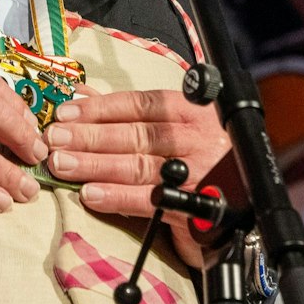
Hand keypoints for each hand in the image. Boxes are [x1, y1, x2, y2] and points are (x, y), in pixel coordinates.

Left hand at [45, 89, 231, 267]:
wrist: (248, 206)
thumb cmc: (206, 158)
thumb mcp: (177, 127)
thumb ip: (132, 114)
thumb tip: (83, 96)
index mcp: (192, 112)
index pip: (141, 104)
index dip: (101, 107)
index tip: (67, 112)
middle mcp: (196, 139)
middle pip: (135, 134)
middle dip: (90, 136)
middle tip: (54, 138)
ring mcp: (196, 172)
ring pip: (137, 165)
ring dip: (95, 165)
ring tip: (62, 164)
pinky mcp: (193, 207)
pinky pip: (148, 200)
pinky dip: (116, 196)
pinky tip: (90, 194)